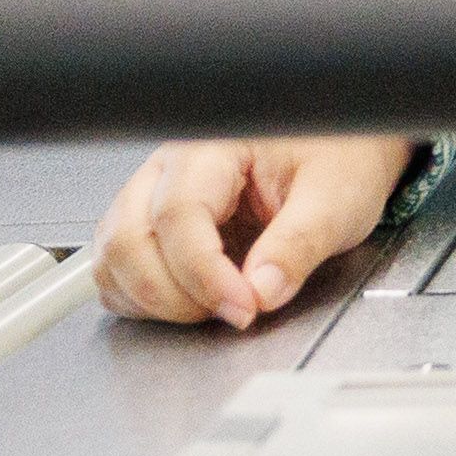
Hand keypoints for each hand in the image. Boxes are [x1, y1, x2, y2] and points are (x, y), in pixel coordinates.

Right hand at [95, 135, 415, 327]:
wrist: (342, 145)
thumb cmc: (339, 155)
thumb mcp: (336, 198)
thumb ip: (299, 244)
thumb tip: (262, 291)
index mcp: (212, 147)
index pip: (178, 214)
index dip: (204, 274)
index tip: (244, 307)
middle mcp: (170, 166)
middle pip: (128, 239)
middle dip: (172, 294)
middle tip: (233, 310)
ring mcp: (154, 194)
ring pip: (113, 256)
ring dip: (153, 297)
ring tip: (214, 305)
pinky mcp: (152, 222)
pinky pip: (118, 267)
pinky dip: (143, 296)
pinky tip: (191, 301)